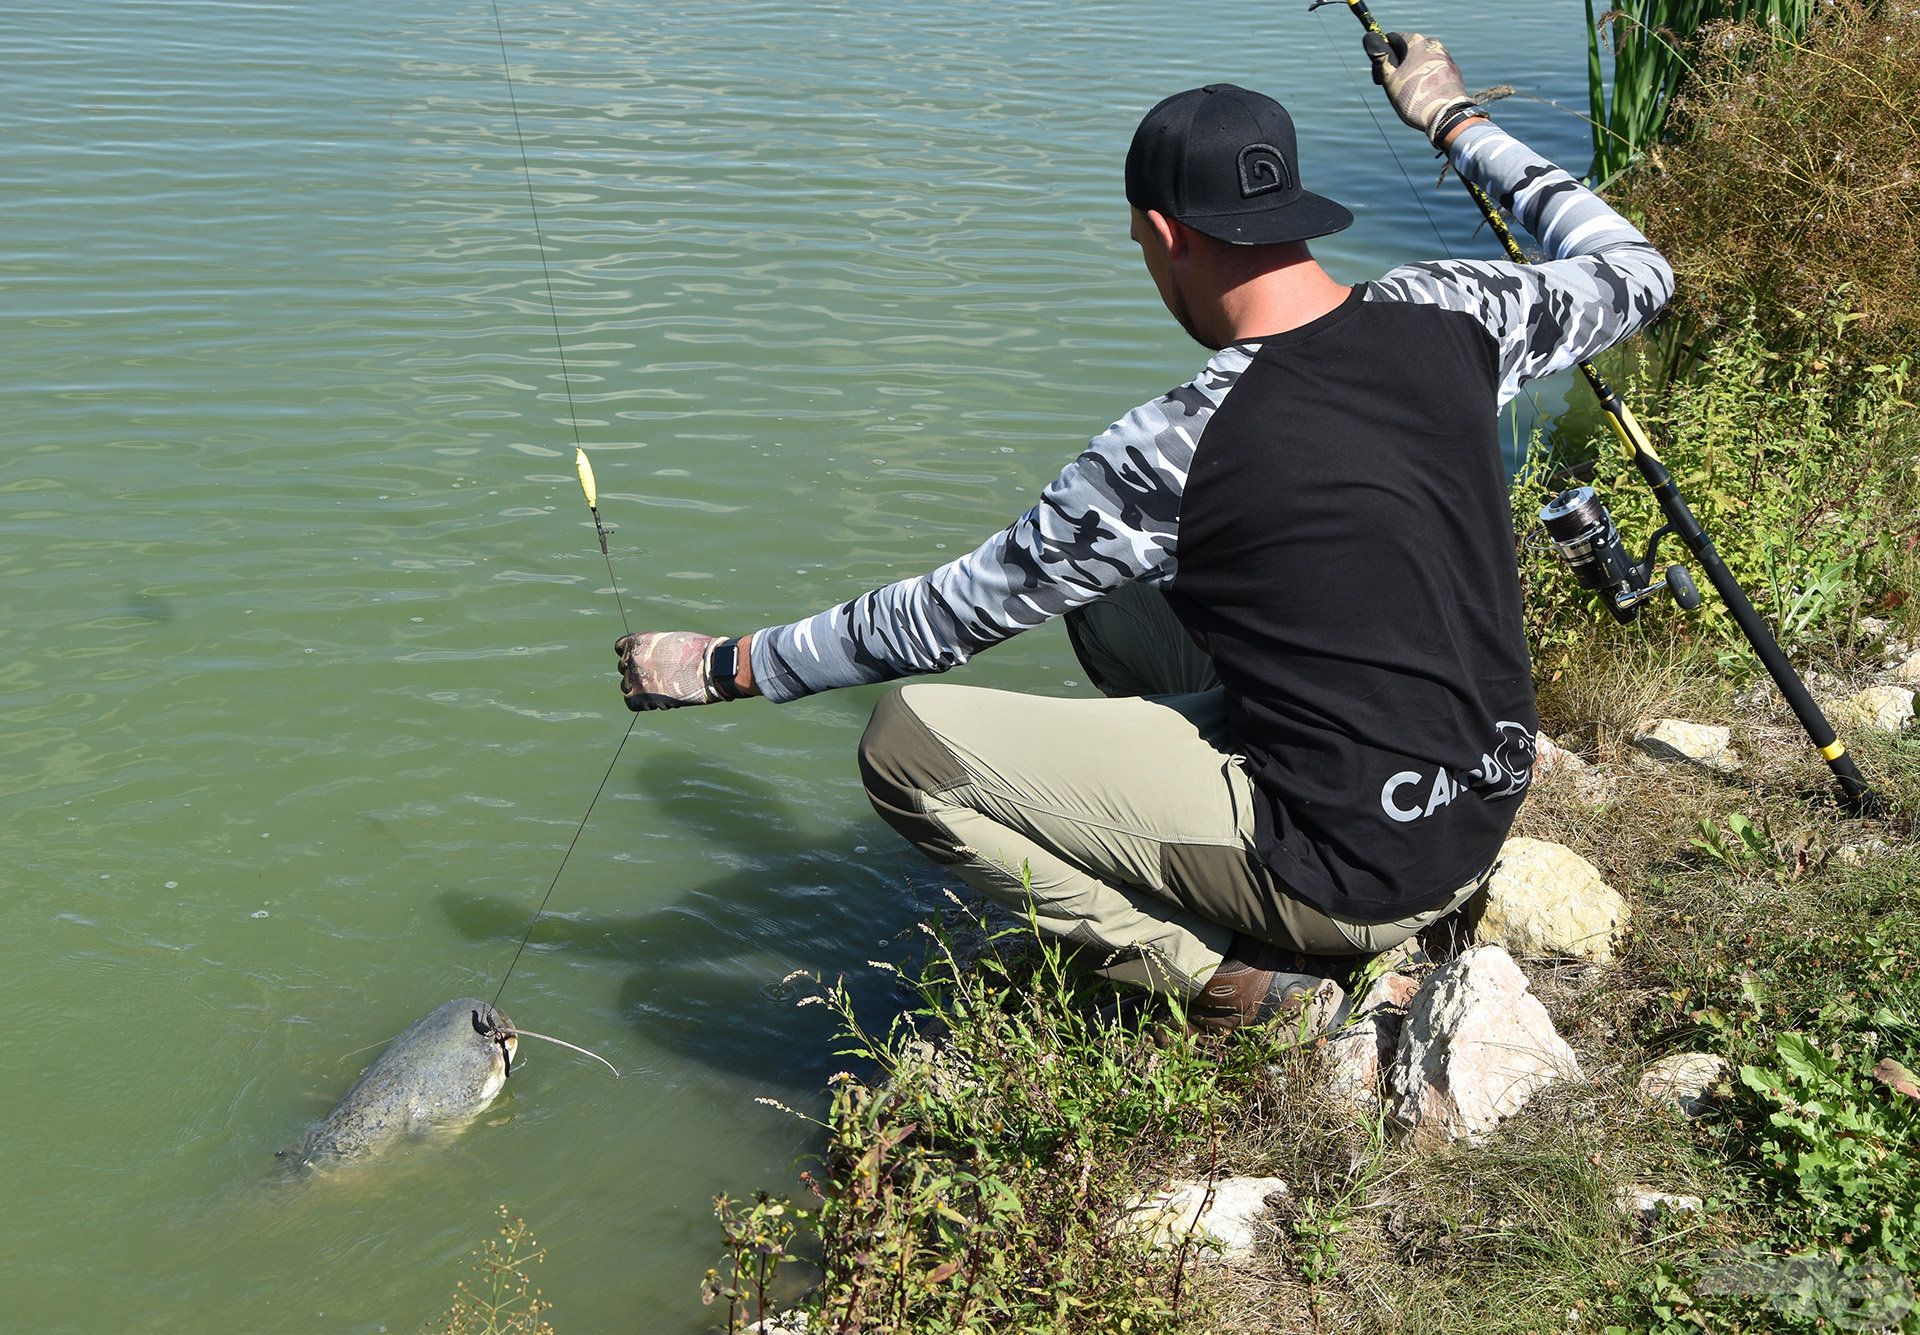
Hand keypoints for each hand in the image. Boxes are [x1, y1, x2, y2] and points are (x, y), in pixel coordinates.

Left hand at [615, 631, 722, 710]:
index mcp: (639, 640)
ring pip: (626, 686)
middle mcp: (633, 658)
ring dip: (640, 689)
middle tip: (657, 678)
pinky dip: (642, 703)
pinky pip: (631, 703)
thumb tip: (651, 662)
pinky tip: (657, 701)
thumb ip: (655, 650)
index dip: (633, 656)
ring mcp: (636, 677)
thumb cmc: (698, 652)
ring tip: (661, 690)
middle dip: (638, 673)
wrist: (711, 667)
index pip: (621, 648)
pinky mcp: (642, 696)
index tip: (645, 661)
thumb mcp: (671, 641)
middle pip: (624, 668)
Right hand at [1363, 30, 1479, 147]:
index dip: (1382, 57)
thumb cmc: (1415, 97)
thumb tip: (1369, 36)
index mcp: (1415, 41)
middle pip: (1406, 50)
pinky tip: (1423, 94)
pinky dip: (1424, 78)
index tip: (1381, 76)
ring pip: (1419, 60)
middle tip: (1394, 88)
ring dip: (1411, 73)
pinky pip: (1431, 69)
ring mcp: (1444, 55)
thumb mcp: (1390, 79)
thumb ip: (1380, 57)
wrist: (1447, 114)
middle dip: (1397, 66)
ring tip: (1410, 94)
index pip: (1391, 39)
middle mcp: (1432, 43)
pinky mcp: (1452, 69)